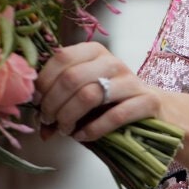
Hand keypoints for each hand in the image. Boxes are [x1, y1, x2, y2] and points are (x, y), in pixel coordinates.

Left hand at [36, 42, 157, 145]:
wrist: (151, 107)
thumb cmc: (110, 100)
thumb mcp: (84, 92)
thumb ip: (60, 102)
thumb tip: (40, 125)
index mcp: (94, 51)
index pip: (61, 57)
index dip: (44, 82)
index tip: (37, 103)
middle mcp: (113, 61)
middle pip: (72, 78)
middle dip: (53, 103)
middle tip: (48, 120)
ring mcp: (131, 81)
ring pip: (90, 96)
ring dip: (69, 117)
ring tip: (64, 130)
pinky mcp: (147, 101)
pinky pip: (114, 116)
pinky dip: (93, 130)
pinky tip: (82, 136)